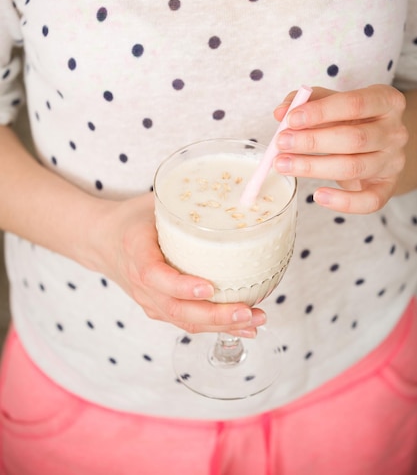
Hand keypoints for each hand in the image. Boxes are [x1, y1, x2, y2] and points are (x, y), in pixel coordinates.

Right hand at [87, 192, 265, 335]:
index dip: (181, 285)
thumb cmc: (132, 219)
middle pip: (175, 308)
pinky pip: (187, 322)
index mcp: (135, 250)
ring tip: (255, 320)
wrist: (101, 241)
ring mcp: (149, 300)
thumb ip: (181, 200)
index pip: (154, 275)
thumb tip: (227, 189)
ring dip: (221, 325)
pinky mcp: (159, 308)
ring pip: (184, 320)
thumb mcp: (152, 203)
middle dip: (214, 315)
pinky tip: (243, 326)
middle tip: (247, 312)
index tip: (208, 287)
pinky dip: (216, 327)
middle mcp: (140, 282)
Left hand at [273, 84, 407, 213]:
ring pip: (354, 167)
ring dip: (313, 167)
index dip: (321, 112)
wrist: (377, 145)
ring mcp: (393, 161)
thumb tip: (281, 112)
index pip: (354, 104)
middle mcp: (394, 131)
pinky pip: (369, 201)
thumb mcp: (332, 104)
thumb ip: (307, 103)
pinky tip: (318, 196)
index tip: (291, 119)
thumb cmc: (350, 119)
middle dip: (312, 142)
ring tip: (283, 165)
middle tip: (281, 143)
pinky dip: (343, 202)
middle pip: (353, 138)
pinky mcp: (388, 187)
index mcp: (385, 101)